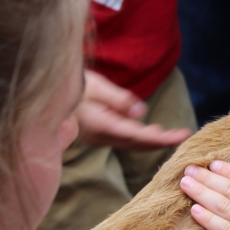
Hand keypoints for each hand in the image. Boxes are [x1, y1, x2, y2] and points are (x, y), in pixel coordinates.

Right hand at [76, 70, 191, 149]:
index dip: (161, 138)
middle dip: (163, 141)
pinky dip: (142, 137)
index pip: (139, 136)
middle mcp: (102, 135)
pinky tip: (154, 131)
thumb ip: (118, 100)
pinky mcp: (99, 132)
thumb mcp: (94, 87)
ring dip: (154, 140)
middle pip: (139, 143)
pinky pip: (125, 138)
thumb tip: (142, 112)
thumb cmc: (70, 86)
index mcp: (102, 126)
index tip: (181, 135)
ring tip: (175, 135)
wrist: (44, 96)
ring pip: (133, 143)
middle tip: (185, 135)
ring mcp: (100, 136)